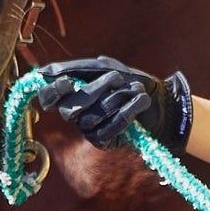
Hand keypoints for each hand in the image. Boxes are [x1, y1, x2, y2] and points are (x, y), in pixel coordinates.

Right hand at [34, 56, 191, 152]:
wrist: (162, 101)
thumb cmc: (132, 82)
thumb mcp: (108, 68)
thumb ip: (80, 68)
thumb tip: (46, 72)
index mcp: (72, 93)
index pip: (48, 98)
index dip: (52, 92)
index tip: (67, 82)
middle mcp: (76, 114)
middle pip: (70, 108)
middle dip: (95, 90)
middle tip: (117, 78)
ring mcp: (89, 130)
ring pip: (91, 118)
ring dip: (118, 98)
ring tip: (137, 89)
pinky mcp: (104, 142)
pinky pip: (109, 128)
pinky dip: (128, 112)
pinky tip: (141, 102)